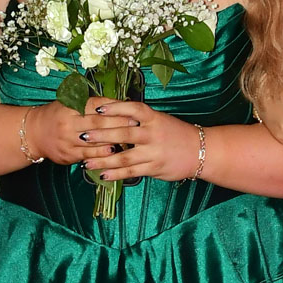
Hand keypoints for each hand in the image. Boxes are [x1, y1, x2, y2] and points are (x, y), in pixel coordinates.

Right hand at [22, 97, 137, 165]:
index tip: (131, 109)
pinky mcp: (68, 155)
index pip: (96, 106)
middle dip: (119, 123)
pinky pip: (89, 155)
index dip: (114, 108)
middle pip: (98, 123)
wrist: (34, 133)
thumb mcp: (68, 103)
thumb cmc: (56, 115)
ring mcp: (67, 140)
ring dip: (114, 140)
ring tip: (130, 139)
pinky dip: (103, 154)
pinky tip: (114, 152)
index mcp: (69, 107)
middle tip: (135, 123)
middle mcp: (68, 123)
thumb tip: (118, 103)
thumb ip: (90, 103)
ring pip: (95, 141)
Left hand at [78, 101, 204, 182]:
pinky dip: (115, 174)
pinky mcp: (154, 168)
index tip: (96, 108)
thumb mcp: (159, 120)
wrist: (200, 151)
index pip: (131, 109)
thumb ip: (139, 119)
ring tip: (86, 161)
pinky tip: (102, 174)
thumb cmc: (175, 133)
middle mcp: (152, 133)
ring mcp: (153, 152)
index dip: (113, 107)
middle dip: (100, 135)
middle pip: (122, 133)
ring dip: (103, 159)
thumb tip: (112, 113)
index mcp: (153, 117)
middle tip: (82, 135)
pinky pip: (131, 172)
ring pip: (123, 156)